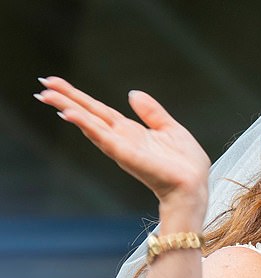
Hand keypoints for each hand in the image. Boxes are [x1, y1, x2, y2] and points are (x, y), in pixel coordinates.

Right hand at [35, 77, 210, 216]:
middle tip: (42, 85)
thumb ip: (151, 112)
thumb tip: (132, 93)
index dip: (79, 97)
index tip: (56, 83)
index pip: (100, 111)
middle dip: (66, 100)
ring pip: (90, 124)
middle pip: (89, 115)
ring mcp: (122, 148)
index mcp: (131, 132)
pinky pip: (103, 137)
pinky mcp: (126, 155)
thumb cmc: (186, 164)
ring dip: (69, 109)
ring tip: (47, 95)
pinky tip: (70, 114)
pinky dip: (86, 125)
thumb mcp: (170, 129)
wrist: (194, 185)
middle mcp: (122, 139)